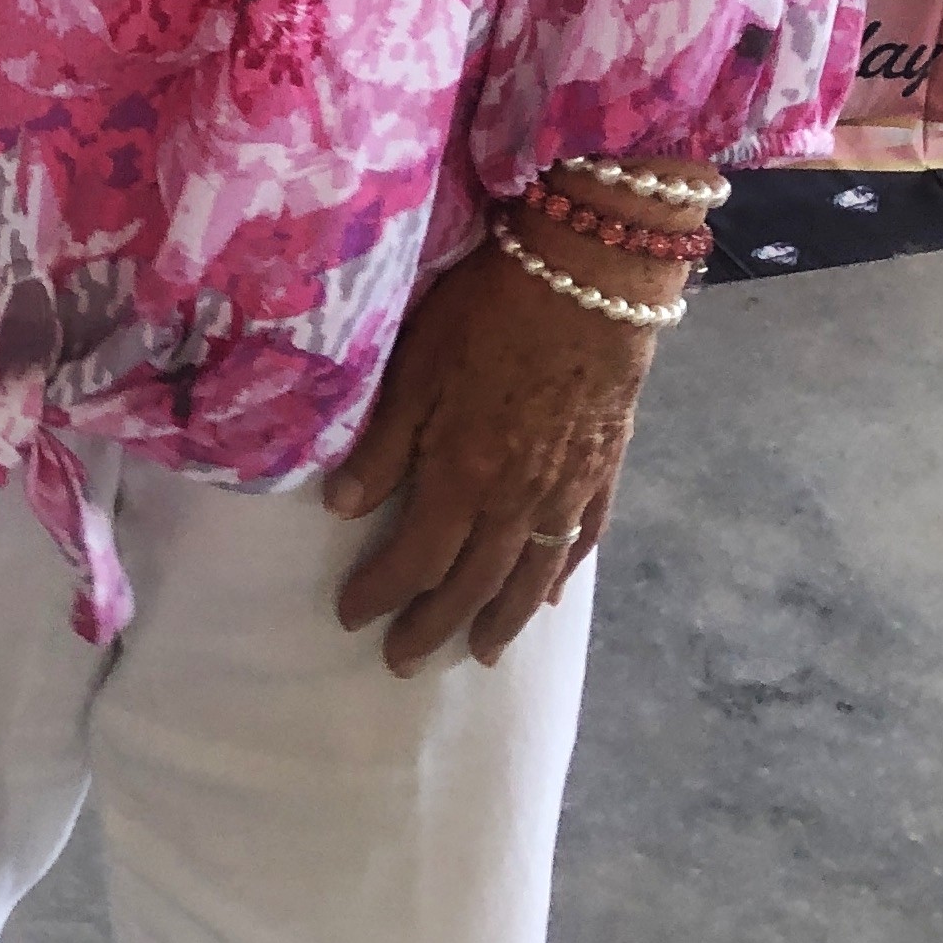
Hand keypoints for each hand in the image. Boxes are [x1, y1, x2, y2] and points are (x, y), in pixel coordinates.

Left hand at [324, 242, 653, 675]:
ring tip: (478, 654)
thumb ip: (382, 446)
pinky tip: (549, 596)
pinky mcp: (602, 469)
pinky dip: (560, 577)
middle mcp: (516, 502)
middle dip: (432, 625)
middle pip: (470, 583)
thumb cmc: (490, 312)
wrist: (590, 281)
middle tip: (402, 661)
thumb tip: (339, 510)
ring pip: (529, 576)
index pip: (413, 560)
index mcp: (462, 479)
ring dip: (500, 620)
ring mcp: (566, 490)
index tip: (350, 617)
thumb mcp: (416, 368)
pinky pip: (579, 541)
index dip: (380, 594)